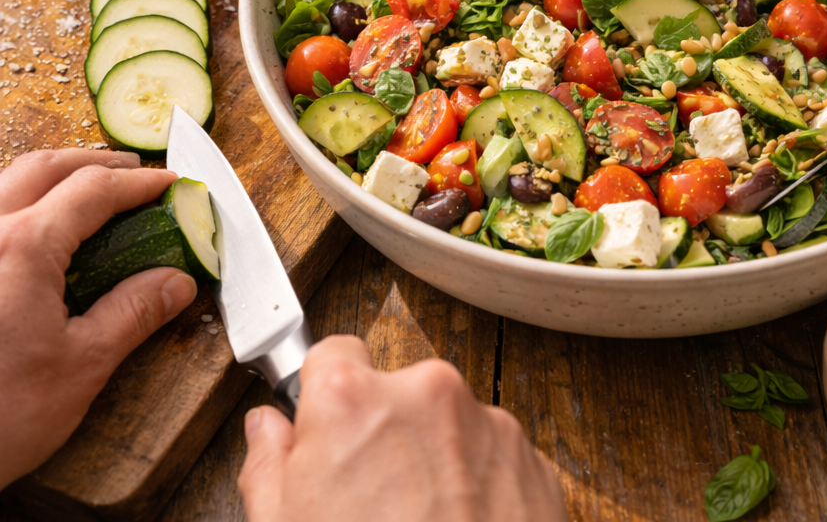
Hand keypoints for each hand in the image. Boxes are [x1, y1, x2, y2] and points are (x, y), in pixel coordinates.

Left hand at [0, 149, 196, 488]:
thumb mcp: (81, 366)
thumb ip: (133, 313)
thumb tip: (175, 284)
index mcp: (21, 246)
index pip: (95, 189)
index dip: (140, 183)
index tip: (168, 186)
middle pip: (45, 167)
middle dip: (95, 163)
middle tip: (132, 176)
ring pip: (6, 182)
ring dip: (52, 178)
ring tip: (87, 195)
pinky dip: (18, 204)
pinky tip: (35, 233)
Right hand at [239, 335, 567, 521]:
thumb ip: (269, 468)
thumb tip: (267, 429)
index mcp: (356, 401)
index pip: (333, 352)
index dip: (324, 395)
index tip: (326, 427)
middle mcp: (428, 393)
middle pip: (395, 390)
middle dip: (384, 431)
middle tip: (371, 500)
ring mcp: (488, 423)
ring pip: (447, 423)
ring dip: (435, 458)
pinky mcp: (532, 460)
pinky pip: (490, 454)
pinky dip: (478, 484)